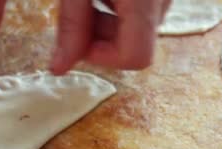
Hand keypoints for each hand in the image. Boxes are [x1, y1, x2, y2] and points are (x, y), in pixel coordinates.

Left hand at [51, 0, 170, 74]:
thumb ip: (71, 25)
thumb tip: (58, 70)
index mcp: (144, 1)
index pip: (135, 58)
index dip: (102, 57)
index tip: (80, 39)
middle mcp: (163, 2)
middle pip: (135, 46)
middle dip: (101, 39)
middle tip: (78, 10)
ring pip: (139, 30)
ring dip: (109, 24)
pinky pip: (143, 13)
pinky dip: (120, 10)